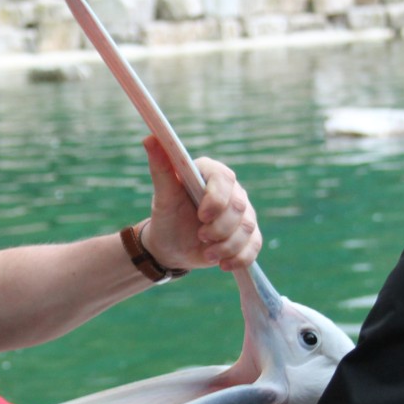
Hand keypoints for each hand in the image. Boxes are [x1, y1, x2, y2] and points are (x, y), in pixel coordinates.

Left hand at [142, 135, 262, 274]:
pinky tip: (223, 265)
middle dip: (220, 228)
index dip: (216, 200)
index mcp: (211, 174)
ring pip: (248, 229)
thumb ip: (160, 168)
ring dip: (227, 246)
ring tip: (206, 253)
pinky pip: (254, 245)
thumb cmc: (166, 216)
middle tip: (200, 237)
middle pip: (239, 207)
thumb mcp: (162, 195)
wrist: (172, 245)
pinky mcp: (248, 234)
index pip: (224, 180)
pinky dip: (240, 258)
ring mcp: (243, 213)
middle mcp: (232, 190)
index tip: (201, 217)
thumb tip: (149, 138)